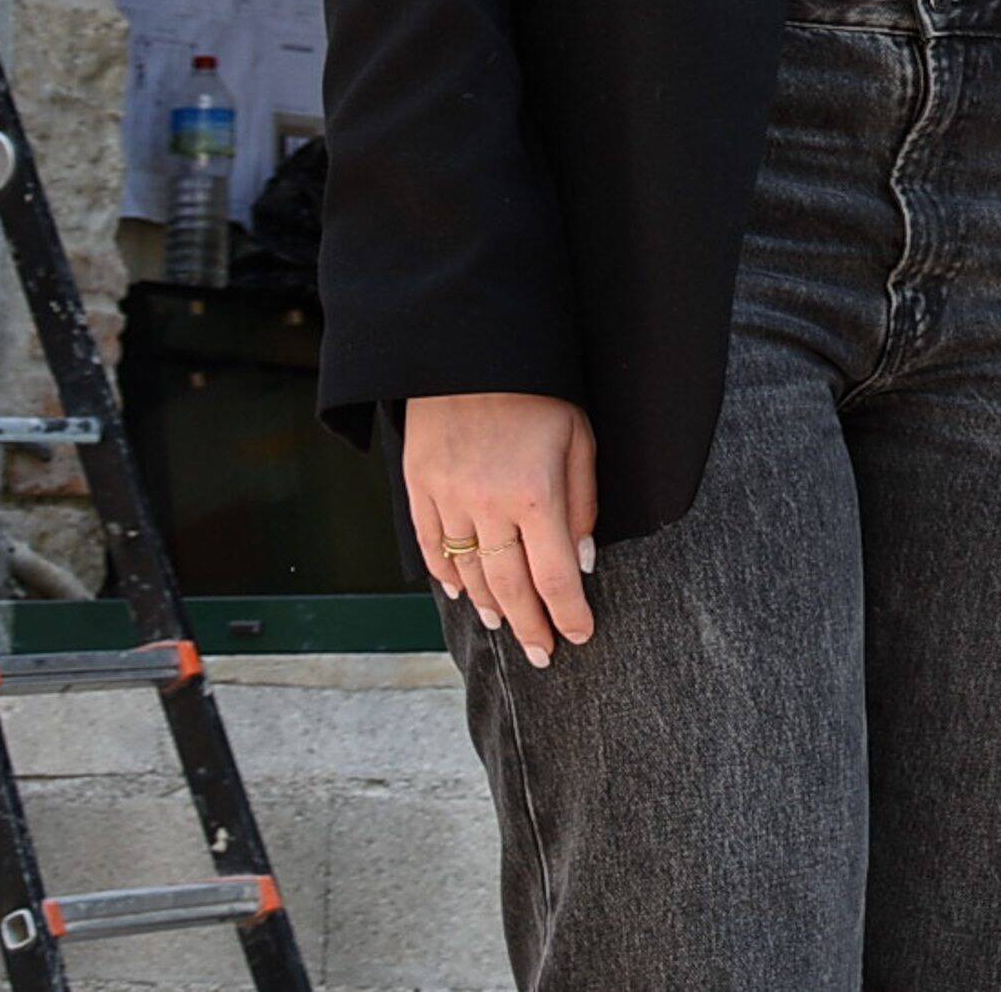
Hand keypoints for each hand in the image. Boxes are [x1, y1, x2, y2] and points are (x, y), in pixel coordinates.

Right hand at [403, 392, 600, 661]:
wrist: (471, 346)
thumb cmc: (538, 390)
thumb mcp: (579, 436)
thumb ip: (582, 502)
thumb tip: (581, 561)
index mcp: (535, 493)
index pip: (553, 576)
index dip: (568, 613)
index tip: (580, 636)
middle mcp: (487, 504)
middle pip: (509, 587)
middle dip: (530, 627)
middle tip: (544, 655)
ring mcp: (446, 498)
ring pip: (467, 574)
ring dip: (489, 607)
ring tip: (506, 626)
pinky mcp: (418, 487)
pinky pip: (432, 546)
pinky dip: (446, 576)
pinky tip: (462, 594)